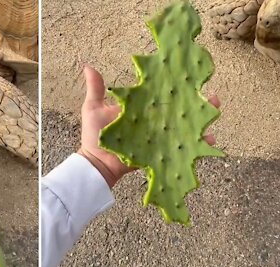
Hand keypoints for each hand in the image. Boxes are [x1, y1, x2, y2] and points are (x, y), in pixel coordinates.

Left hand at [78, 65, 219, 187]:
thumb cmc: (95, 135)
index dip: (175, 83)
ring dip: (202, 119)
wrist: (97, 163)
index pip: (161, 92)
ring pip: (185, 125)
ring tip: (214, 110)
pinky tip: (210, 139)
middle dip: (197, 99)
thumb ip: (96, 89)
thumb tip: (88, 66)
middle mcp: (153, 118)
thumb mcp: (94, 108)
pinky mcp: (162, 150)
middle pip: (179, 106)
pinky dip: (198, 144)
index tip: (190, 73)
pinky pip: (182, 146)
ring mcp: (159, 134)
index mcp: (140, 106)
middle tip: (211, 94)